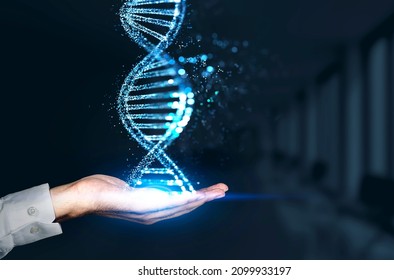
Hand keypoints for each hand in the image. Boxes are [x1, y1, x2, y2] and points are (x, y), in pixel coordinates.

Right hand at [50, 174, 227, 223]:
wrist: (87, 195)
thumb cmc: (105, 197)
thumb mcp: (130, 198)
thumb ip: (152, 200)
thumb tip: (177, 201)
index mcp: (154, 212)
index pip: (186, 204)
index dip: (204, 197)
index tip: (219, 192)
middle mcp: (155, 211)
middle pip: (187, 205)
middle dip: (206, 197)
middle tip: (222, 189)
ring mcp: (150, 206)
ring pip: (180, 202)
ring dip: (197, 195)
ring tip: (210, 190)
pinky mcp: (143, 198)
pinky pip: (169, 197)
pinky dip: (182, 194)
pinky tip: (184, 190)